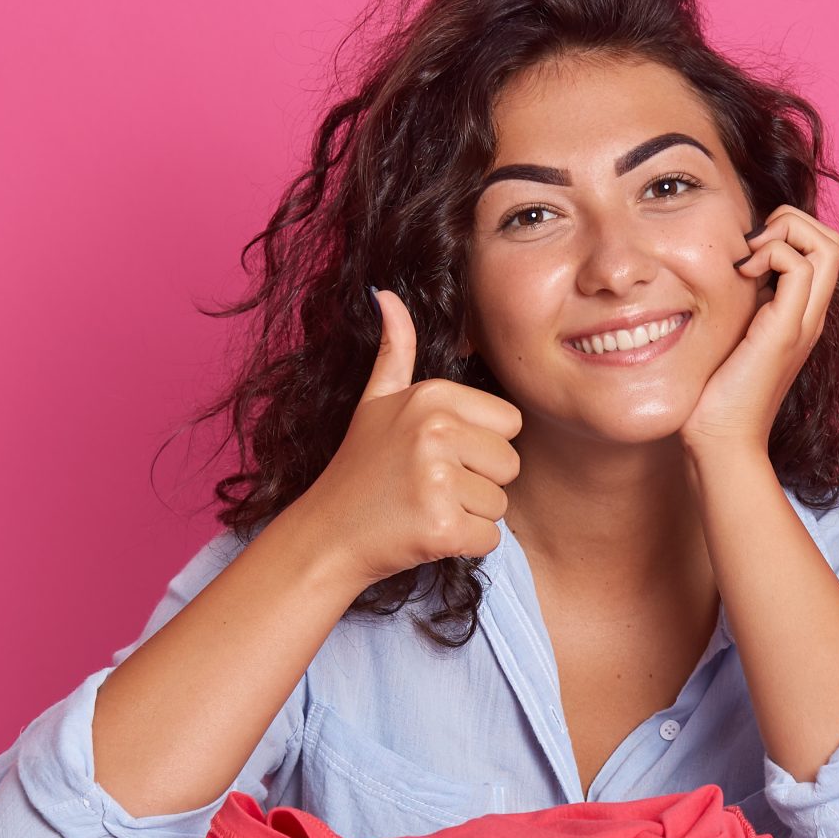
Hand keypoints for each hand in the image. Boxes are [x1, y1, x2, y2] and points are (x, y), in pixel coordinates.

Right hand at [292, 288, 523, 587]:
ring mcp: (437, 480)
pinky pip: (489, 538)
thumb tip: (386, 293)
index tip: (439, 455)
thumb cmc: (360, 468)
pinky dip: (463, 545)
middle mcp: (435, 431)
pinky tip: (426, 533)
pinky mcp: (442, 527)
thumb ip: (394, 350)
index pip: (510, 422)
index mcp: (430, 396)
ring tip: (425, 507)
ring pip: (500, 504)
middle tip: (430, 486)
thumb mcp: (375, 401)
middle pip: (511, 463)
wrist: (327, 535)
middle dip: (479, 482)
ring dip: (470, 515)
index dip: (481, 445)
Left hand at [678, 204, 838, 458]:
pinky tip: (741, 275)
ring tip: (748, 259)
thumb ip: (739, 302)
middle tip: (750, 247)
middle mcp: (811, 315)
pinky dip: (771, 254)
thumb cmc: (717, 394)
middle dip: (791, 222)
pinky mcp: (786, 330)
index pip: (820, 249)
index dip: (788, 232)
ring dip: (784, 233)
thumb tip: (727, 267)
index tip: (746, 253)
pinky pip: (799, 266)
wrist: (721, 440)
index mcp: (801, 315)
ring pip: (826, 244)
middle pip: (832, 239)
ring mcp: (803, 322)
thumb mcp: (731, 334)